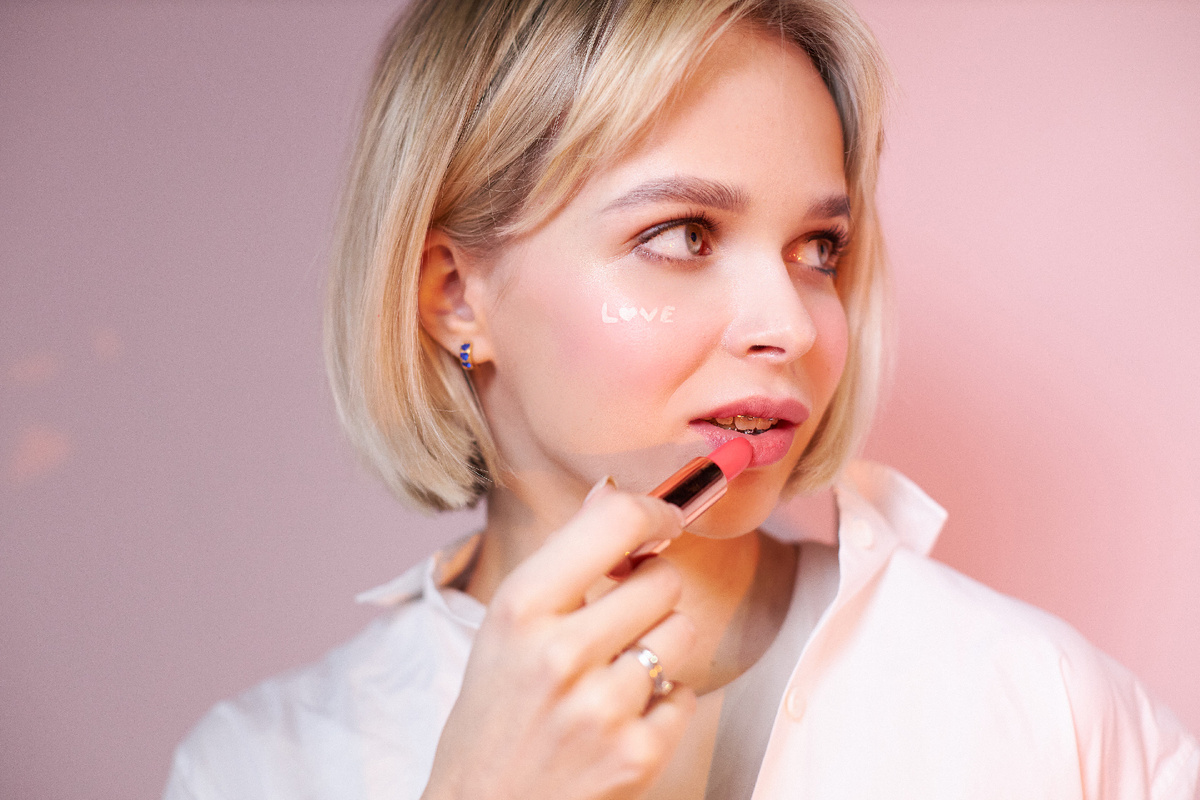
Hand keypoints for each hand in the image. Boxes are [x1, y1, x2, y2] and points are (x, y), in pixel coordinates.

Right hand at [422, 481, 697, 799]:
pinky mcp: (636, 755)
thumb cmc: (493, 715)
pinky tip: (620, 718)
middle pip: (661, 579)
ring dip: (659, 645)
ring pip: (680, 632)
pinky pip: (685, 695)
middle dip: (650, 590)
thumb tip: (614, 490)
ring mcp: (602, 708)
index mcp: (520, 608)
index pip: (614, 522)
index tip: (661, 520)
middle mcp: (560, 653)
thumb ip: (562, 561)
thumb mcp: (504, 626)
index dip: (653, 512)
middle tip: (621, 615)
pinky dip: (662, 704)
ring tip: (617, 670)